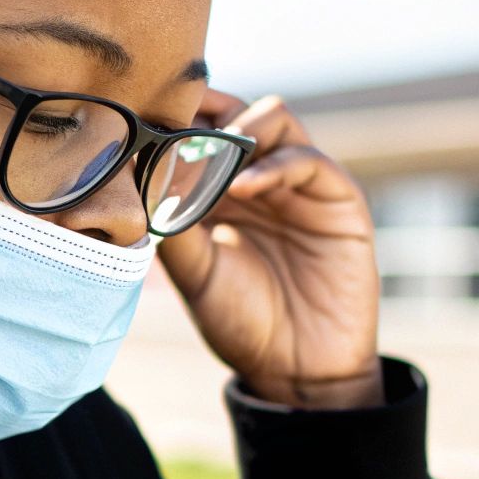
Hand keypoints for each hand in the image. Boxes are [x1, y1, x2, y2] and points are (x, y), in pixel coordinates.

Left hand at [156, 91, 383, 408]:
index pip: (199, 132)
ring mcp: (299, 185)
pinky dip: (274, 165)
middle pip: (235, 113)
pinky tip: (244, 187)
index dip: (176, 118)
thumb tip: (139, 174)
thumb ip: (172, 222)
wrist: (295, 369)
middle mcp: (259, 179)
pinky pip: (308, 161)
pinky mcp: (338, 198)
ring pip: (274, 120)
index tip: (143, 114)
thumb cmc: (241, 321)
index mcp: (220, 191)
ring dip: (241, 125)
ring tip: (211, 150)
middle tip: (175, 116)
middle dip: (205, 108)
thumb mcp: (195, 271)